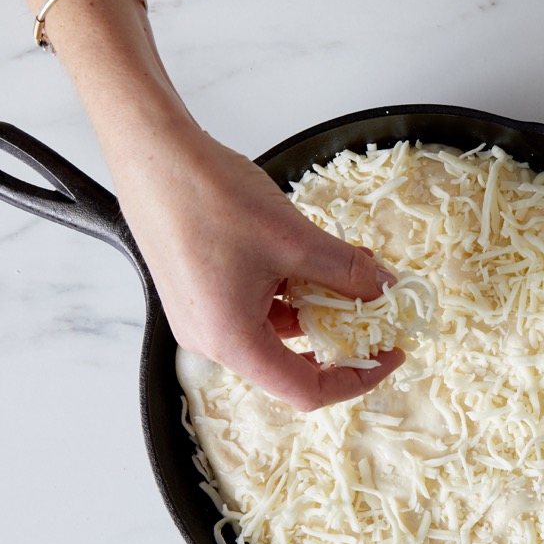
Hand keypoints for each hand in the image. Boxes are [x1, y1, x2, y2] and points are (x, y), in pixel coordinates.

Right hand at [110, 123, 402, 410]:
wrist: (154, 152)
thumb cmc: (210, 196)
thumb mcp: (296, 239)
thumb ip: (346, 272)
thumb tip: (384, 290)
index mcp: (232, 340)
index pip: (306, 390)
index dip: (356, 378)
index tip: (389, 354)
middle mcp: (211, 339)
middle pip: (292, 361)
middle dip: (341, 335)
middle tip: (376, 307)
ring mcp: (202, 316)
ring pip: (277, 329)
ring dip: (320, 306)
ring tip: (353, 269)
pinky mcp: (201, 292)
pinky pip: (258, 306)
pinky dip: (293, 289)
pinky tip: (318, 259)